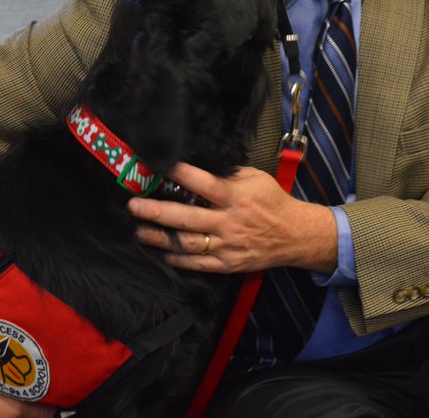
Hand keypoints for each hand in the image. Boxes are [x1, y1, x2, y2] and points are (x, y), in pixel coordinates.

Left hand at [129, 164, 337, 273]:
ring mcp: (227, 245)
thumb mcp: (256, 178)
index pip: (205, 185)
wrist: (293, 235)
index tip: (160, 167)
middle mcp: (230, 222)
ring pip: (188, 243)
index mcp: (237, 197)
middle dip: (158, 211)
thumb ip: (228, 173)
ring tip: (139, 230)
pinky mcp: (228, 264)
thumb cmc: (272, 201)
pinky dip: (178, 258)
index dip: (182, 175)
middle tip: (134, 205)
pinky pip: (198, 263)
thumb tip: (199, 164)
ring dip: (161, 237)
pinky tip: (162, 251)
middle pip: (188, 218)